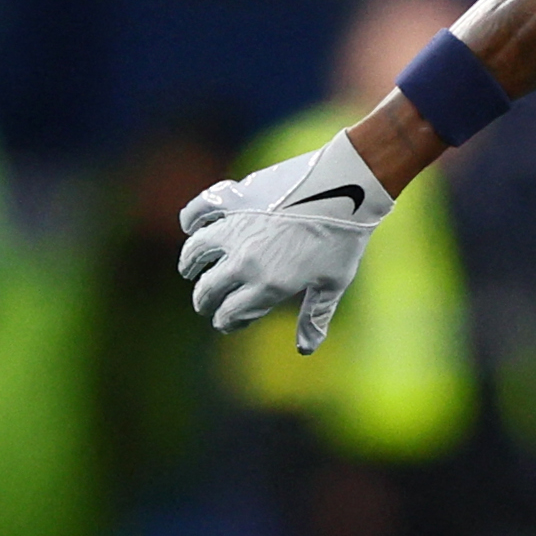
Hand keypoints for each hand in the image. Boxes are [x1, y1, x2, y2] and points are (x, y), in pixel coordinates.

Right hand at [177, 128, 395, 349]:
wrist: (345, 186)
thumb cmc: (344, 238)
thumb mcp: (334, 282)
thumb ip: (314, 317)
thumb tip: (305, 349)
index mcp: (269, 286)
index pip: (230, 314)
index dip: (226, 322)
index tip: (227, 321)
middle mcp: (245, 260)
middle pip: (208, 289)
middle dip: (204, 301)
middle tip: (204, 302)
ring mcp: (236, 228)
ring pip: (196, 251)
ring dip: (190, 264)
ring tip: (190, 268)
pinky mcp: (234, 199)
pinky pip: (198, 210)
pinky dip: (191, 220)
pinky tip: (191, 227)